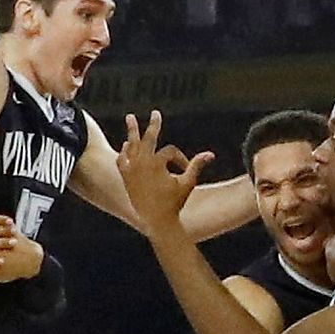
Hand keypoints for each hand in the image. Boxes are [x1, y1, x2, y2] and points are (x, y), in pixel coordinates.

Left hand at [117, 112, 213, 229]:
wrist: (157, 221)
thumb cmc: (175, 202)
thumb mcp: (188, 183)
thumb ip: (196, 165)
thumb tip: (211, 154)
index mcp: (157, 163)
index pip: (171, 152)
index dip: (180, 159)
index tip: (184, 171)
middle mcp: (142, 163)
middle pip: (149, 138)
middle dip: (154, 125)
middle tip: (155, 113)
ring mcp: (132, 169)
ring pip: (132, 145)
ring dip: (132, 131)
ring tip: (130, 117)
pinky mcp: (126, 177)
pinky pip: (123, 159)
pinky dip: (125, 151)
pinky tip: (127, 145)